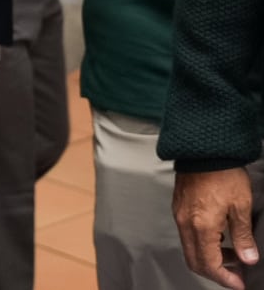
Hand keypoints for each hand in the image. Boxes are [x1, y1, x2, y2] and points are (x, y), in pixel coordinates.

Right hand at [174, 168, 258, 288]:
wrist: (204, 149)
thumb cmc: (223, 173)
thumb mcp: (241, 206)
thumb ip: (243, 236)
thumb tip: (248, 258)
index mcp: (201, 226)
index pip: (209, 264)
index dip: (226, 278)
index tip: (240, 283)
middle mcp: (185, 223)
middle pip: (195, 261)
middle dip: (216, 272)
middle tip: (236, 274)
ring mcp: (179, 215)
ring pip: (190, 249)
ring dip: (210, 258)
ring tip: (232, 255)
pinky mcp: (178, 207)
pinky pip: (187, 234)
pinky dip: (202, 243)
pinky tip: (219, 237)